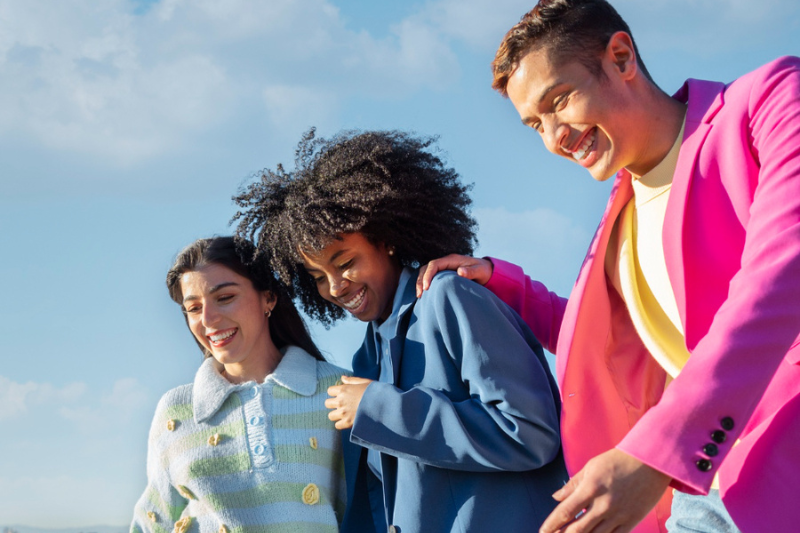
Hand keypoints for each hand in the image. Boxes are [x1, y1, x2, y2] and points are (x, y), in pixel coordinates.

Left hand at [325, 376, 372, 429]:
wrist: (382, 404)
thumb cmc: (374, 392)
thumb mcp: (364, 382)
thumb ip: (351, 380)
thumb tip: (342, 378)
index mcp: (343, 389)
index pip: (329, 391)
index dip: (334, 393)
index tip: (341, 395)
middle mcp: (340, 401)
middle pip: (327, 403)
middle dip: (333, 404)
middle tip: (342, 406)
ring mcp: (343, 412)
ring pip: (330, 415)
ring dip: (336, 415)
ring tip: (345, 414)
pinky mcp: (347, 422)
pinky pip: (337, 426)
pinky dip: (342, 424)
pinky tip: (348, 421)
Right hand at [415, 254, 493, 296]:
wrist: (485, 271)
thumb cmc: (483, 270)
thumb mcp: (480, 271)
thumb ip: (471, 271)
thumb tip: (460, 271)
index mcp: (452, 260)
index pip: (434, 264)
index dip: (428, 275)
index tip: (427, 287)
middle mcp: (445, 262)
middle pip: (426, 268)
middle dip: (420, 280)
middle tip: (420, 294)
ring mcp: (443, 268)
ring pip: (425, 273)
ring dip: (420, 283)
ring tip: (420, 296)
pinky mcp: (442, 275)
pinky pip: (430, 278)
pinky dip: (424, 285)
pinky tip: (424, 295)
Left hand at [540, 449, 670, 532]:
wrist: (651, 463)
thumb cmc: (617, 461)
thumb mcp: (591, 467)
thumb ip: (573, 484)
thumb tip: (556, 497)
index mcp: (590, 488)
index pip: (565, 511)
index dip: (551, 525)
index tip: (542, 531)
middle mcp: (603, 505)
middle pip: (577, 530)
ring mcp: (618, 516)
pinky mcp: (631, 522)